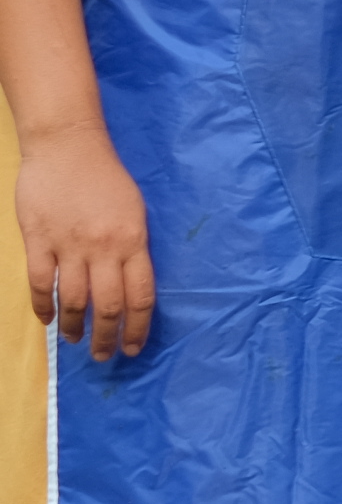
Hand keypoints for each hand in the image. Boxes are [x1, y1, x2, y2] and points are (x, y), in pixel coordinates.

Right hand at [17, 126, 150, 360]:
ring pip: (74, 300)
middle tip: (103, 356)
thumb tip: (129, 286)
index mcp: (134, 241)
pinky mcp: (39, 240)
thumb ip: (133, 248)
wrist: (68, 147)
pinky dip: (44, 306)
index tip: (133, 347)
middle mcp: (104, 247)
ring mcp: (69, 245)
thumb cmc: (106, 178)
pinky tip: (48, 319)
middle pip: (108, 305)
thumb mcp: (134, 211)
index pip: (141, 295)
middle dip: (107, 336)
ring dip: (75, 327)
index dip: (138, 327)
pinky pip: (41, 283)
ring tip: (75, 341)